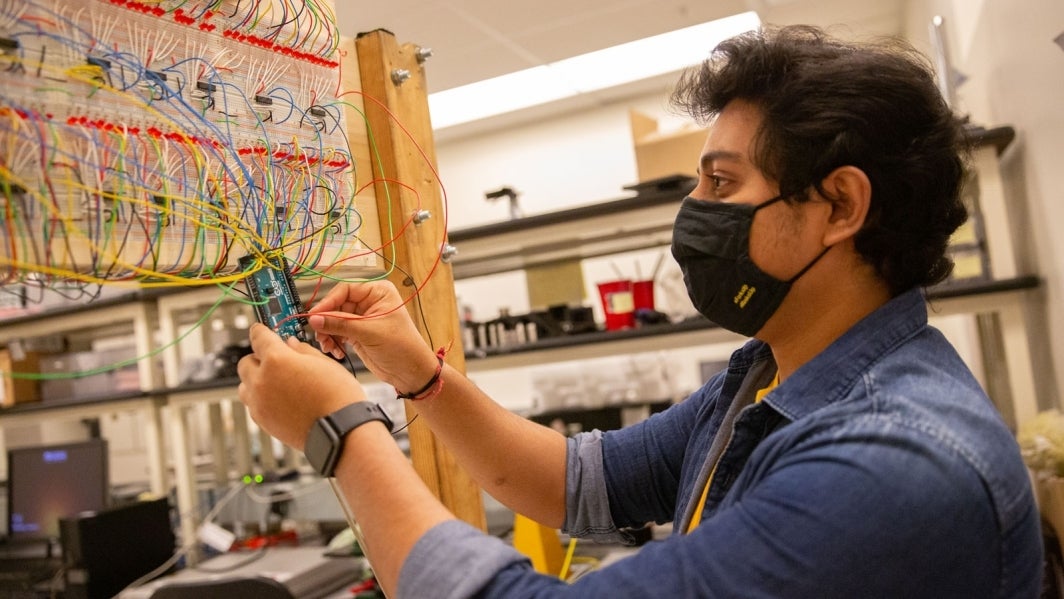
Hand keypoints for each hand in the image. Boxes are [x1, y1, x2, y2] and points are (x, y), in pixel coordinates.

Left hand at [237, 323, 364, 449]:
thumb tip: (291, 345)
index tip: (260, 330)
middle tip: (277, 360)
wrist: (341, 431)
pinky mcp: (262, 421)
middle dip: (259, 358)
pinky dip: (261, 398)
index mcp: (276, 359)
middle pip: (246, 362)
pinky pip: (253, 404)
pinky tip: (281, 399)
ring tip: (277, 382)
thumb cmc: (338, 397)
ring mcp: (259, 403)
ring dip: (255, 380)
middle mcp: (261, 380)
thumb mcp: (324, 363)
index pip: (258, 337)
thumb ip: (302, 351)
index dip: (260, 331)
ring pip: (245, 385)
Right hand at [307, 281, 438, 394]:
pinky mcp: (357, 333)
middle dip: (326, 321)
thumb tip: (315, 318)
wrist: (410, 372)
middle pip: (337, 305)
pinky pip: (337, 332)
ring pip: (334, 320)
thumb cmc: (402, 347)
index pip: (345, 290)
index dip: (329, 302)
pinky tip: (336, 350)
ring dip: (327, 333)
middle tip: (319, 334)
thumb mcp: (369, 332)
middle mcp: (369, 302)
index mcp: (378, 292)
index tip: (315, 315)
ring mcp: (362, 318)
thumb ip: (340, 324)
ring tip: (328, 345)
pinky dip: (333, 341)